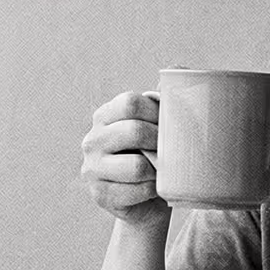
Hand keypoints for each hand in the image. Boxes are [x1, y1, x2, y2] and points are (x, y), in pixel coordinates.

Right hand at [79, 91, 167, 226]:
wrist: (146, 202)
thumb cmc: (155, 157)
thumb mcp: (155, 126)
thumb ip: (163, 99)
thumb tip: (178, 67)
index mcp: (104, 116)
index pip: (131, 102)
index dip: (158, 112)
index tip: (172, 124)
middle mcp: (92, 139)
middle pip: (133, 131)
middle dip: (161, 141)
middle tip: (172, 150)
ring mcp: (92, 168)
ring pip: (136, 166)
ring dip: (158, 170)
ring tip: (164, 170)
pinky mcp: (100, 194)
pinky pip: (136, 191)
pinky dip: (153, 191)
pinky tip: (155, 189)